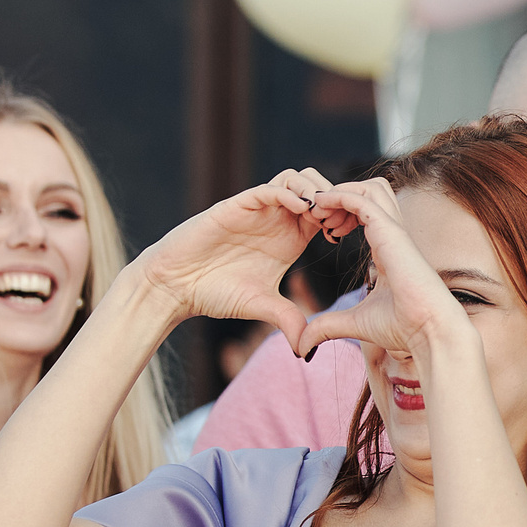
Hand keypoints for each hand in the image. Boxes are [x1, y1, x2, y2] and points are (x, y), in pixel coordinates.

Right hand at [123, 170, 326, 343]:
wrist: (175, 287)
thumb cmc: (214, 293)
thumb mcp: (261, 306)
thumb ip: (288, 319)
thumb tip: (308, 348)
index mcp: (289, 239)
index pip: (326, 214)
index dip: (342, 218)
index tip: (350, 235)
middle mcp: (276, 220)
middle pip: (316, 187)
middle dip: (334, 200)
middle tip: (338, 223)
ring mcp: (258, 210)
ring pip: (295, 178)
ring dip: (314, 191)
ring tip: (320, 216)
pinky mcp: (237, 205)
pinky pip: (269, 188)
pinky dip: (289, 193)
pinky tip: (301, 210)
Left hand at [298, 179, 471, 360]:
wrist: (429, 331)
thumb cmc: (403, 328)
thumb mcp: (354, 323)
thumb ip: (327, 326)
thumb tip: (302, 345)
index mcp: (388, 249)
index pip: (367, 213)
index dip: (342, 214)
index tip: (324, 232)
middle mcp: (393, 235)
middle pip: (370, 191)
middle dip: (340, 196)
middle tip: (318, 217)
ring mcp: (394, 231)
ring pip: (368, 187)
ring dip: (339, 192)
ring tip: (319, 212)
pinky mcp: (391, 232)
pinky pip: (362, 199)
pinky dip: (339, 196)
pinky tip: (320, 206)